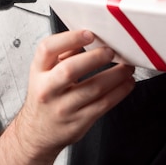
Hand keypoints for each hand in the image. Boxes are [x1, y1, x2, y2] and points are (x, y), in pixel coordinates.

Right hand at [12, 29, 134, 161]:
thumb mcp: (45, 72)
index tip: (89, 34)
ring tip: (127, 67)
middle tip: (111, 52)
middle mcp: (47, 89)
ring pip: (93, 89)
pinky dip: (119, 92)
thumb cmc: (45, 97)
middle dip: (95, 58)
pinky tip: (126, 83)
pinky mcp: (78, 122)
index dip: (69, 39)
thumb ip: (63, 53)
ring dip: (115, 75)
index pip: (47, 49)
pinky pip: (103, 105)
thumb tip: (86, 36)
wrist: (38, 132)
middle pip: (69, 70)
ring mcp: (63, 108)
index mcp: (39, 71)